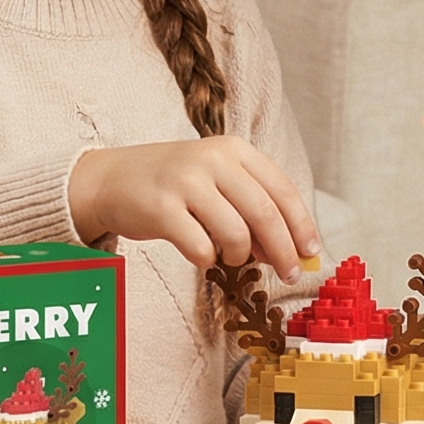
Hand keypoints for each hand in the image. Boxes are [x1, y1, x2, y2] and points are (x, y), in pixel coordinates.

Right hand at [67, 137, 317, 275]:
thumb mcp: (217, 181)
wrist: (112, 179)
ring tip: (233, 258)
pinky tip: (202, 255)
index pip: (281, 189)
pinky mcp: (162, 209)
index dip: (301, 224)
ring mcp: (186, 183)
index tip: (311, 251)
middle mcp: (212, 160)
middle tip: (291, 273)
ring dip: (241, 256)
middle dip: (283, 250)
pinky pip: (201, 248)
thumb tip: (289, 249)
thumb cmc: (174, 184)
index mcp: (234, 150)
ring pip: (236, 233)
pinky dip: (208, 260)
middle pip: (265, 213)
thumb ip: (252, 206)